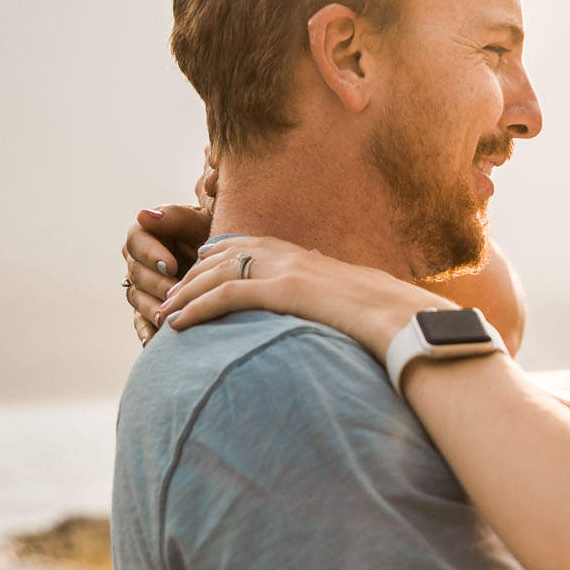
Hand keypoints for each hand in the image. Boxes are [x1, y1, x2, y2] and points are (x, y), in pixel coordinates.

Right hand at [122, 202, 212, 343]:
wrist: (229, 260)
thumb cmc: (214, 233)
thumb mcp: (201, 222)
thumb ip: (175, 218)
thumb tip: (144, 215)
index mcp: (147, 234)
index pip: (136, 241)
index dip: (150, 254)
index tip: (170, 264)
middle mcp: (140, 260)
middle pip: (135, 272)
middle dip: (155, 283)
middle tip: (174, 292)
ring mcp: (143, 286)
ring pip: (137, 297)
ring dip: (151, 307)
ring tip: (166, 317)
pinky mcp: (149, 309)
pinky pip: (141, 322)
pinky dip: (145, 332)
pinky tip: (153, 341)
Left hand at [157, 235, 445, 362]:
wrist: (406, 319)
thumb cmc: (389, 319)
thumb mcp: (355, 303)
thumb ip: (332, 302)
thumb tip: (331, 319)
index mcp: (307, 256)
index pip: (251, 245)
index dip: (218, 256)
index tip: (198, 270)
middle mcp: (291, 255)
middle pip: (225, 256)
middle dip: (192, 275)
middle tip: (169, 296)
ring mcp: (286, 270)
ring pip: (217, 274)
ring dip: (185, 294)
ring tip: (163, 314)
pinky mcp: (282, 291)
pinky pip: (226, 296)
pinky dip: (196, 308)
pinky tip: (178, 324)